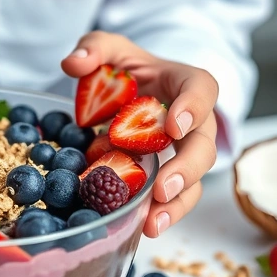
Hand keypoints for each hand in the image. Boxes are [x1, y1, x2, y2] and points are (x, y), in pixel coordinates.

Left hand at [61, 32, 218, 237]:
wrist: (130, 91)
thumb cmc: (127, 69)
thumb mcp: (109, 50)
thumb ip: (95, 48)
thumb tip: (73, 63)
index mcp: (184, 82)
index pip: (202, 89)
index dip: (193, 107)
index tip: (173, 127)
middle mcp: (191, 120)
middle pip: (203, 145)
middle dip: (187, 169)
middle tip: (164, 188)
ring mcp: (180, 151)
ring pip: (193, 180)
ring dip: (177, 204)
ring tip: (153, 224)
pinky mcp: (166, 173)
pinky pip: (173, 197)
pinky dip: (161, 214)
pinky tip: (143, 228)